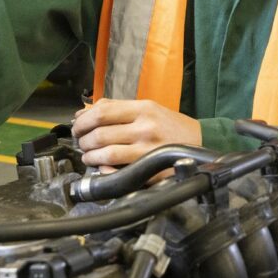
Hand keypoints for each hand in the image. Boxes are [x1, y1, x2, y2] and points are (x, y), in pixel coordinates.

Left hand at [71, 98, 200, 168]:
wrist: (200, 143)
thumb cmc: (171, 126)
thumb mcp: (148, 108)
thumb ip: (116, 108)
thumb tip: (84, 113)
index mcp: (143, 108)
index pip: (102, 112)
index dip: (83, 121)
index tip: (77, 127)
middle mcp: (145, 127)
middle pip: (100, 133)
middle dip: (83, 140)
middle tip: (82, 143)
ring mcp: (147, 149)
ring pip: (105, 153)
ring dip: (90, 156)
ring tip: (89, 155)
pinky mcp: (150, 168)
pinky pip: (117, 169)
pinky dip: (103, 169)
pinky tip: (101, 167)